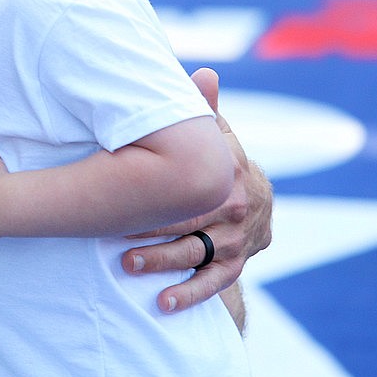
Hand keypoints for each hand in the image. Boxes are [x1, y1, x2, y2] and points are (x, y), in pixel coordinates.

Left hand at [120, 68, 272, 316]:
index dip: (157, 197)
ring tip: (129, 265)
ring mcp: (237, 239)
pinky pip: (214, 283)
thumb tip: (205, 71)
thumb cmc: (223, 159)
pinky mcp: (236, 264)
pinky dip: (189, 294)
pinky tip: (161, 304)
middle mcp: (235, 208)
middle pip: (189, 223)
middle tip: (117, 241)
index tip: (121, 200)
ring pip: (197, 253)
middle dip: (153, 233)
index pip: (190, 187)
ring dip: (163, 261)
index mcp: (230, 173)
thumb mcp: (219, 133)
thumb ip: (205, 108)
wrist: (259, 198)